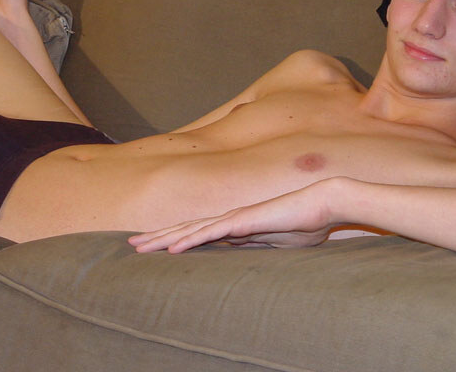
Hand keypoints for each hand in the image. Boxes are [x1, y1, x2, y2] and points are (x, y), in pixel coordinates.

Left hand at [129, 179, 344, 253]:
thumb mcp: (274, 243)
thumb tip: (234, 251)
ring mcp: (234, 218)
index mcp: (236, 225)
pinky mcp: (244, 221)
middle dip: (158, 237)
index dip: (174, 239)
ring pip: (192, 229)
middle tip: (132, 246)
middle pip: (186, 228)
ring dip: (165, 239)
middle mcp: (229, 219)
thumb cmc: (305, 223)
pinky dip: (190, 240)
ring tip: (140, 247)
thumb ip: (253, 244)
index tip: (154, 247)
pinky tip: (172, 248)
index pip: (198, 233)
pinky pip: (212, 232)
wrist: (324, 204)